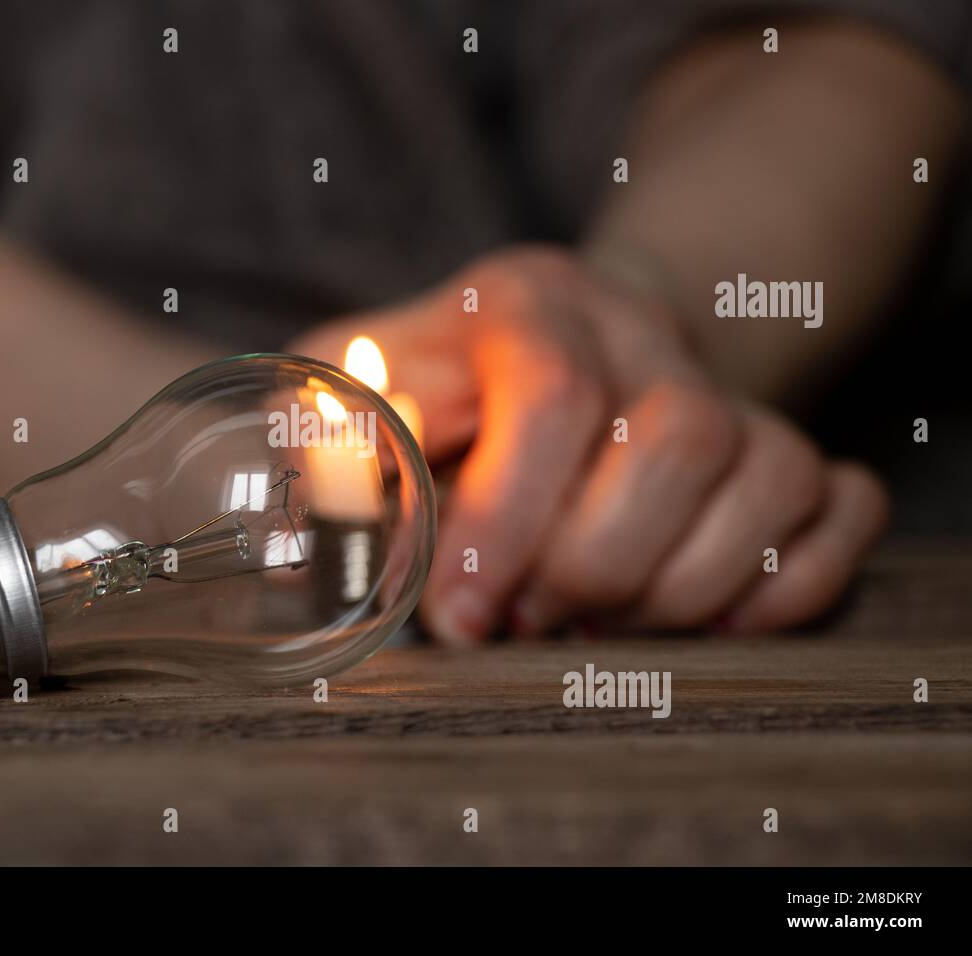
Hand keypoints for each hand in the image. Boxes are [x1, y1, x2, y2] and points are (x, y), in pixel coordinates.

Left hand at [289, 246, 887, 642]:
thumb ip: (330, 448)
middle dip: (594, 564)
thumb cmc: (434, 384)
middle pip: (678, 441)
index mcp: (524, 302)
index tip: (465, 618)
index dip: (510, 520)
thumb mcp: (358, 389)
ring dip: (675, 587)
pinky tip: (698, 618)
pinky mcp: (783, 439)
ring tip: (589, 622)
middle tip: (526, 619)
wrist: (555, 339)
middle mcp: (640, 327)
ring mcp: (724, 381)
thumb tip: (302, 546)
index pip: (552, 397)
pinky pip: (839, 508)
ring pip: (768, 476)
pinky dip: (783, 583)